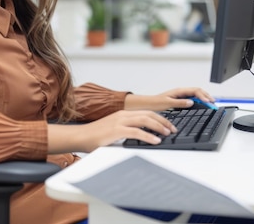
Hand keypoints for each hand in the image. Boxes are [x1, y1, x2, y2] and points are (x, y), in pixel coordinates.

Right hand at [48, 110, 177, 153]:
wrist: (80, 137)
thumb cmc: (95, 136)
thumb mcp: (114, 130)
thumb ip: (127, 130)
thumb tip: (142, 137)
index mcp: (123, 114)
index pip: (146, 113)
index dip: (160, 118)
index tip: (169, 126)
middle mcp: (123, 115)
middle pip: (148, 114)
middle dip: (164, 121)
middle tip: (173, 130)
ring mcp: (119, 122)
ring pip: (145, 120)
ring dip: (159, 127)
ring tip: (167, 134)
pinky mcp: (116, 131)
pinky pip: (136, 132)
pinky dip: (148, 136)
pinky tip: (156, 141)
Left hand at [124, 87, 213, 111]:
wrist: (147, 104)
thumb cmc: (155, 103)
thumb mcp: (168, 103)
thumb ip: (180, 102)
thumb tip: (192, 102)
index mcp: (179, 91)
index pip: (195, 91)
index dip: (203, 96)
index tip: (209, 102)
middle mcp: (180, 92)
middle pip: (197, 91)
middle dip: (206, 96)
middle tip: (214, 103)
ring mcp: (180, 95)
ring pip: (195, 94)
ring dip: (204, 97)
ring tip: (211, 103)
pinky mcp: (179, 100)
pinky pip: (192, 98)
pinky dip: (199, 101)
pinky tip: (202, 105)